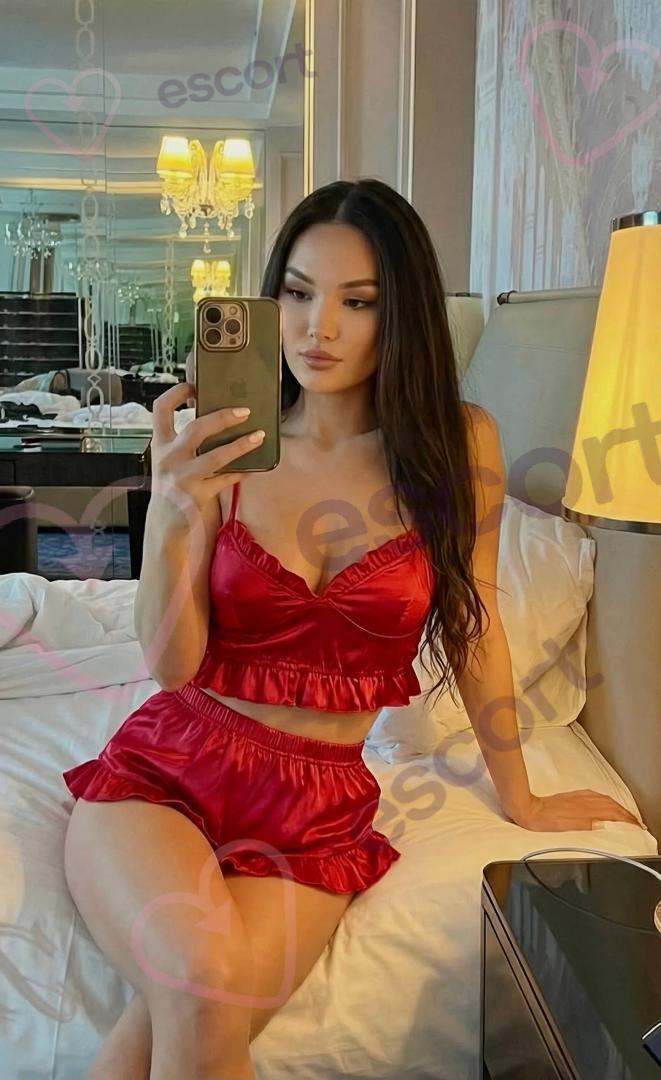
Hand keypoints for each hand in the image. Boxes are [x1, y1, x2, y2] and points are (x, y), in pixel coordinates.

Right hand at [148, 382, 263, 529]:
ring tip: (259, 436)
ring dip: (240, 446)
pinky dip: (241, 472)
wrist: (165, 521)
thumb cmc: (173, 484)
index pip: (160, 409)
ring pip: (215, 457)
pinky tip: (255, 466)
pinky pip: (225, 480)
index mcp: (160, 443)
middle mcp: (168, 458)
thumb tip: (218, 418)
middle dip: (222, 418)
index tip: (193, 385)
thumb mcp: (170, 458)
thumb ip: (185, 440)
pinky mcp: (197, 495)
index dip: (176, 393)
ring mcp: (182, 477)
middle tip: (244, 412)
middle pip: (195, 429)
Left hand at [508, 789, 644, 831]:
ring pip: (605, 800)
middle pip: (611, 805)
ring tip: (626, 815)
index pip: (611, 813)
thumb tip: (601, 825)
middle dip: (626, 813)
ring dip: (618, 807)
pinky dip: (607, 801)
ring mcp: (578, 797)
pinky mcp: (572, 796)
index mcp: (583, 810)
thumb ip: (584, 825)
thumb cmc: (542, 821)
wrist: (528, 809)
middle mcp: (583, 801)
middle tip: (636, 822)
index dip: (625, 819)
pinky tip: (606, 803)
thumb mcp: (563, 828)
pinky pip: (596, 796)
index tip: (635, 825)